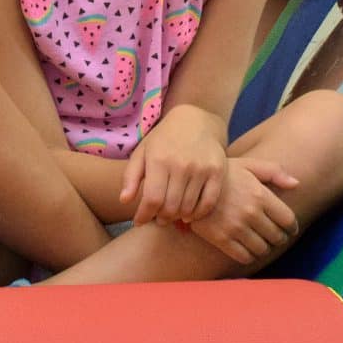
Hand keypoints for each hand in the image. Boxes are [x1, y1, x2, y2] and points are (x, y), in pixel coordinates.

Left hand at [120, 106, 227, 225]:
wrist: (196, 121)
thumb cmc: (164, 139)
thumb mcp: (142, 152)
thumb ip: (131, 176)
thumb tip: (124, 201)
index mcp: (159, 159)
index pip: (152, 199)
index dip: (144, 216)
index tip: (138, 222)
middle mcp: (181, 165)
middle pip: (170, 207)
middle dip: (161, 218)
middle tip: (158, 219)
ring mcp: (202, 169)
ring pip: (188, 208)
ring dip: (178, 217)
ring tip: (172, 215)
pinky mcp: (218, 171)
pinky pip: (209, 203)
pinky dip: (198, 214)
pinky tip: (190, 213)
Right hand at [182, 155, 303, 265]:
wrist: (189, 184)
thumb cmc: (224, 174)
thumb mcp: (248, 165)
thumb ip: (274, 171)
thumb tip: (297, 184)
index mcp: (260, 195)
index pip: (288, 220)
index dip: (292, 227)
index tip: (289, 229)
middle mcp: (251, 213)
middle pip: (277, 237)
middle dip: (278, 238)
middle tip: (274, 236)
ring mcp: (236, 227)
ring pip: (262, 249)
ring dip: (264, 248)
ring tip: (260, 243)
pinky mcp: (221, 239)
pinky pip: (244, 257)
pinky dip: (249, 256)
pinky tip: (246, 249)